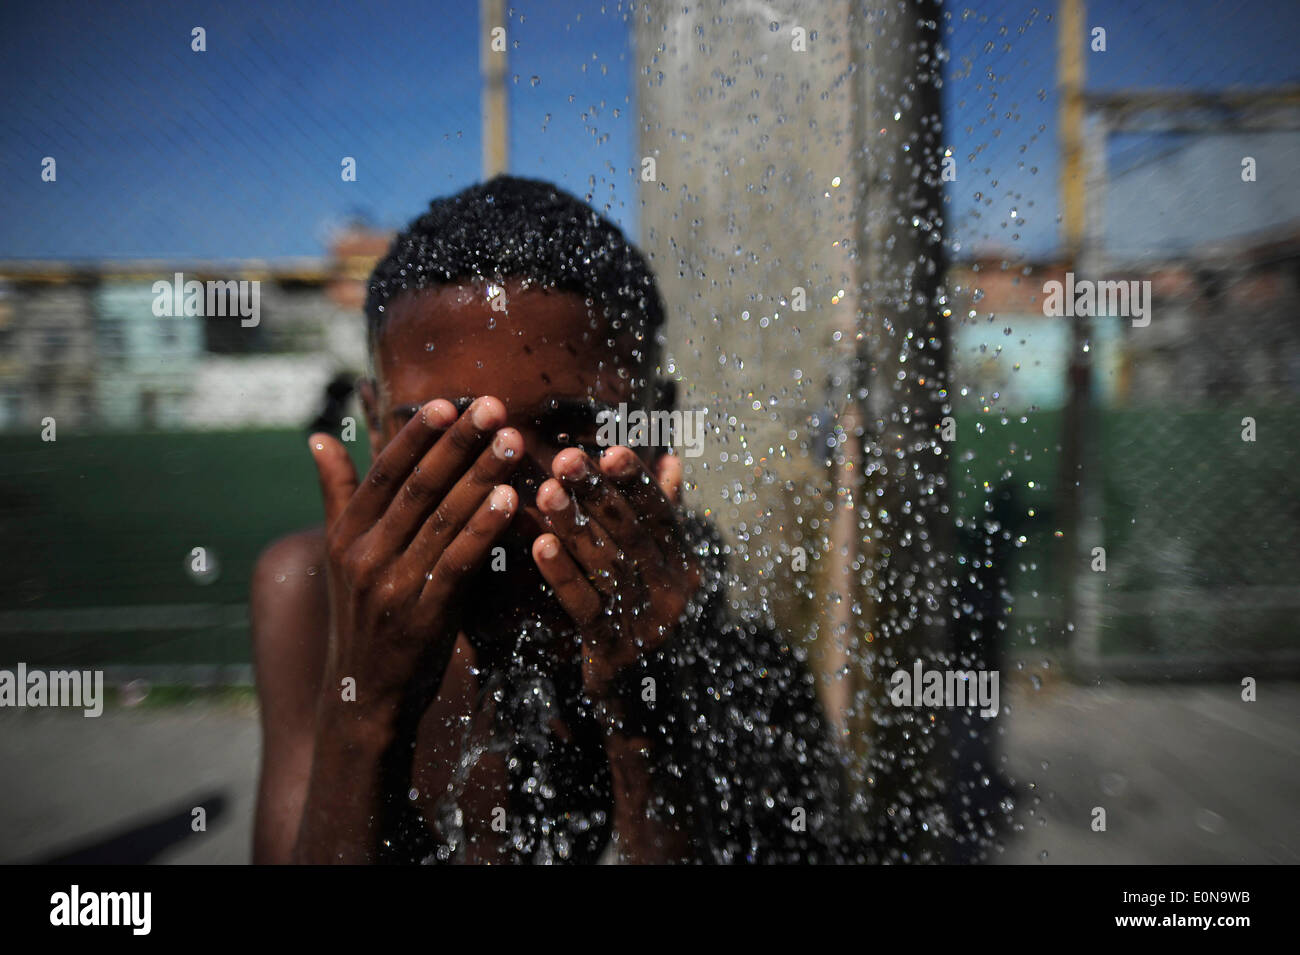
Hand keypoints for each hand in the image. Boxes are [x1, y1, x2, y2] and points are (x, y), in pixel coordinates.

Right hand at [308, 396, 521, 721]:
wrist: (363, 696)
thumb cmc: (361, 615)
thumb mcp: (340, 555)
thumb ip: (337, 494)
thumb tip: (317, 437)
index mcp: (345, 535)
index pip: (382, 473)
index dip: (415, 437)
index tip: (446, 402)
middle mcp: (363, 555)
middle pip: (417, 488)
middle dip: (458, 444)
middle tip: (493, 405)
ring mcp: (392, 585)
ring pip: (442, 519)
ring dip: (481, 476)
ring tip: (512, 441)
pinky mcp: (424, 614)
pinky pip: (458, 561)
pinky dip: (484, 528)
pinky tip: (509, 500)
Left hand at [530, 444, 700, 705]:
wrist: (643, 700)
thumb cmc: (644, 615)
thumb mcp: (660, 566)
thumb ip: (664, 513)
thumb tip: (671, 459)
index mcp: (683, 565)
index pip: (663, 515)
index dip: (637, 482)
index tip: (611, 450)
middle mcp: (672, 592)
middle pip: (633, 534)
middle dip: (598, 494)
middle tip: (565, 459)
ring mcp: (646, 623)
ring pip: (608, 566)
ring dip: (574, 526)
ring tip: (545, 491)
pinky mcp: (614, 650)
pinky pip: (586, 606)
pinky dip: (563, 574)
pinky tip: (539, 545)